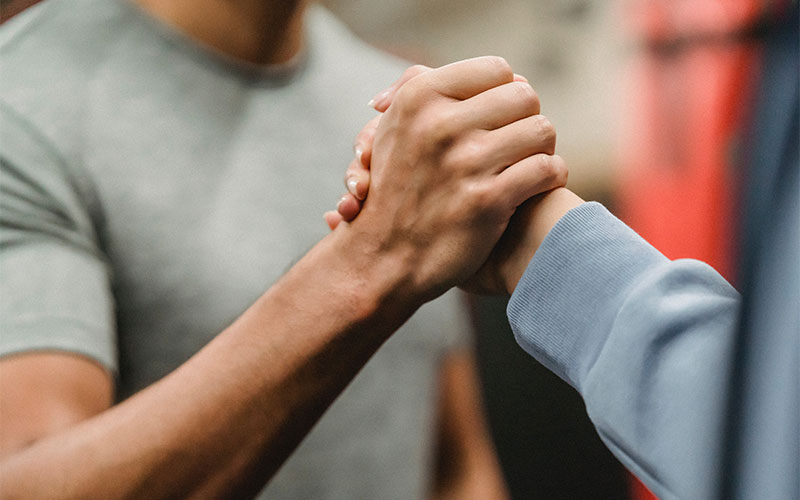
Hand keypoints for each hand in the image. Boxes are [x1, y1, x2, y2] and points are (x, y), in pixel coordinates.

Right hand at [329, 57, 567, 300]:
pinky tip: (537, 186)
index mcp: (418, 98)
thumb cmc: (395, 192)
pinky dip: (551, 177)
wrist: (382, 259)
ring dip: (542, 149)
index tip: (500, 119)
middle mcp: (440, 124)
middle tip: (518, 143)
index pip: (496, 70)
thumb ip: (431, 91)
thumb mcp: (394, 129)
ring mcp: (464, 162)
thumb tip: (500, 76)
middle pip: (525, 96)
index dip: (505, 94)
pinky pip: (547, 169)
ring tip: (529, 164)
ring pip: (541, 130)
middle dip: (526, 120)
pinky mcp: (486, 200)